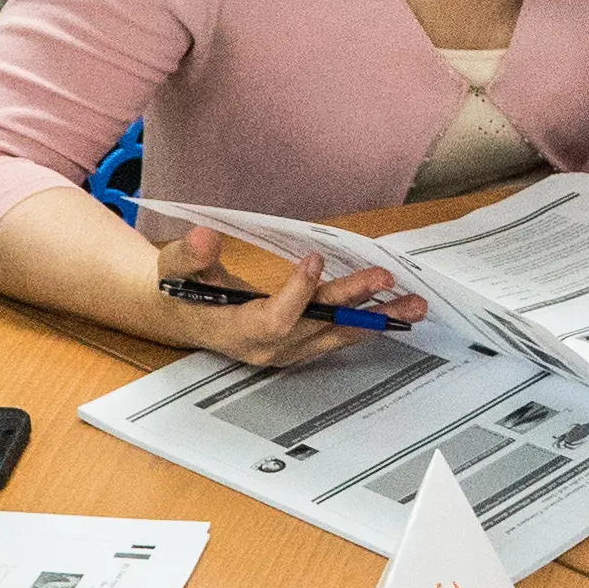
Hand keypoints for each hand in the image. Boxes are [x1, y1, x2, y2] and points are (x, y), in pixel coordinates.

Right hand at [150, 226, 420, 364]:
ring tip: (414, 304)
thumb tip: (204, 238)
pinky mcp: (300, 344)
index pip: (274, 319)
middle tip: (384, 279)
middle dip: (353, 302)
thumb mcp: (174, 267)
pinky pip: (339, 335)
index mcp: (237, 329)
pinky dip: (369, 322)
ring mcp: (287, 349)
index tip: (313, 259)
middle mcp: (268, 346)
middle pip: (316, 325)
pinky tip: (398, 310)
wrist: (179, 316)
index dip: (296, 293)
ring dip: (376, 319)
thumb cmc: (177, 289)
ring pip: (336, 334)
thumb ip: (188, 255)